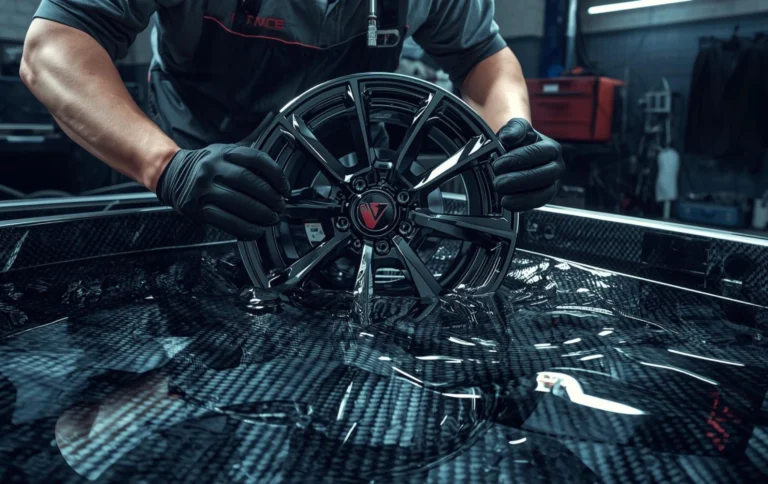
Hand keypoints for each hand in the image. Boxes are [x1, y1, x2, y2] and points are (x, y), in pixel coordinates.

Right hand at [155, 144, 289, 239]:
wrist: (171, 174)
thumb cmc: (206, 167)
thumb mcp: (225, 154)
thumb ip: (248, 163)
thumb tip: (278, 184)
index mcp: (224, 152)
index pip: (257, 159)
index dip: (276, 175)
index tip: (285, 189)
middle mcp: (212, 167)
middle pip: (249, 181)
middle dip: (270, 197)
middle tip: (281, 207)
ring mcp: (203, 188)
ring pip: (238, 202)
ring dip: (260, 214)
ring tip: (271, 219)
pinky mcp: (197, 208)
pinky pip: (225, 220)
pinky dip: (244, 228)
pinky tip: (255, 230)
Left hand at [492, 119, 564, 211]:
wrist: (514, 156)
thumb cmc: (517, 142)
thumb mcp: (515, 129)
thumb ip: (514, 128)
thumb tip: (508, 137)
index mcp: (551, 148)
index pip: (538, 153)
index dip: (518, 159)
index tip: (498, 165)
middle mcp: (556, 166)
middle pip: (544, 175)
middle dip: (519, 180)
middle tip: (498, 183)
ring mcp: (552, 183)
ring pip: (544, 193)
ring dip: (522, 196)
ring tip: (502, 197)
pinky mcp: (544, 197)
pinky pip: (538, 204)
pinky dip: (523, 205)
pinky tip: (508, 204)